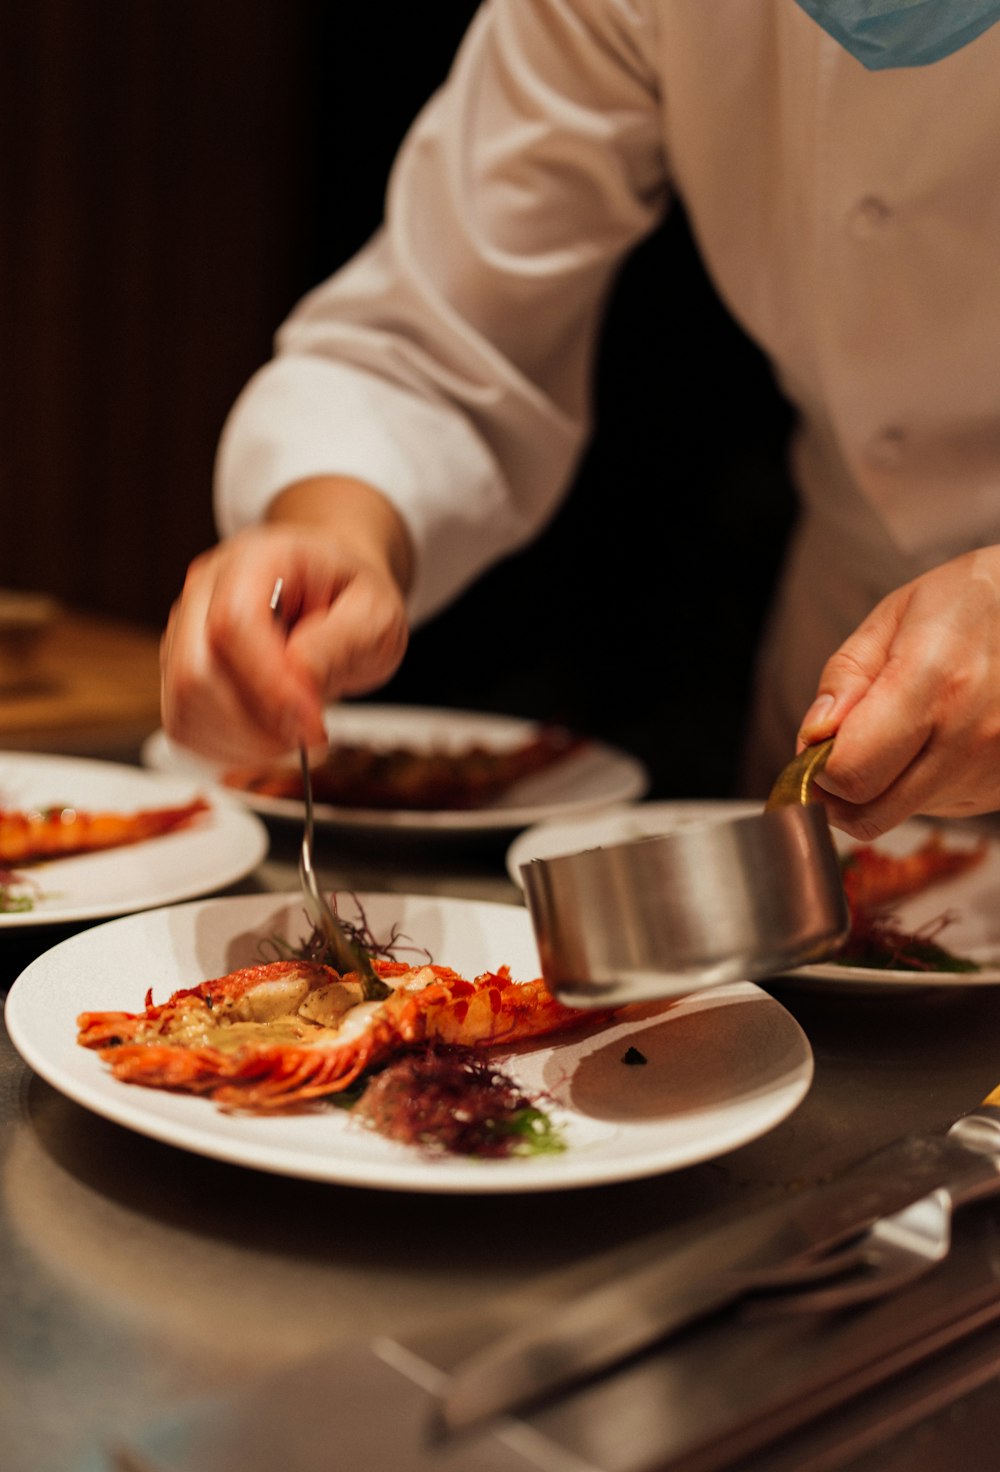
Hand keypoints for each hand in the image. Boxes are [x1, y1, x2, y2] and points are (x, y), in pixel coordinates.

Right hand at [161, 480, 410, 764]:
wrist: (330, 592)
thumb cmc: (349, 598)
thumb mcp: (376, 614)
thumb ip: (342, 641)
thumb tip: (299, 676)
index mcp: (256, 559)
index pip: (234, 622)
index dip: (269, 684)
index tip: (311, 724)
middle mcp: (206, 590)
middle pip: (195, 670)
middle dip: (256, 723)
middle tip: (309, 736)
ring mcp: (185, 630)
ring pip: (185, 705)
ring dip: (242, 741)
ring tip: (294, 737)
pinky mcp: (180, 670)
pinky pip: (184, 725)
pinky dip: (226, 748)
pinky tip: (268, 740)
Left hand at [796, 547, 999, 838]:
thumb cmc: (969, 603)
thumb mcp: (894, 616)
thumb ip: (846, 678)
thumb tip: (813, 738)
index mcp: (933, 683)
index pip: (850, 773)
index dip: (817, 768)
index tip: (816, 747)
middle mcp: (970, 736)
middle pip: (871, 814)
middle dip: (838, 791)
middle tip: (839, 752)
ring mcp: (994, 768)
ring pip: (901, 814)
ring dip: (883, 785)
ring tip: (904, 727)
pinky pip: (939, 808)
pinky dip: (921, 783)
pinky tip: (938, 737)